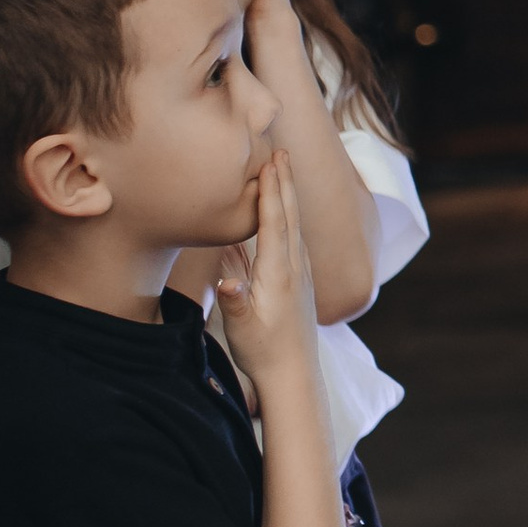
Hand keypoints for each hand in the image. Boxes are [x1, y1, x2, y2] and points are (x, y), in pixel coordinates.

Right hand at [214, 151, 318, 386]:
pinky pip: (294, 240)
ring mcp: (301, 274)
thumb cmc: (263, 351)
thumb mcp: (241, 327)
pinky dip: (290, 218)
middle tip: (281, 150)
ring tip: (283, 172)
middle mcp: (294, 268)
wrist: (294, 376)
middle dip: (285, 182)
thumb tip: (227, 281)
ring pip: (295, 225)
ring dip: (289, 196)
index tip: (270, 160)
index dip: (272, 190)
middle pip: (290, 215)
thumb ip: (234, 301)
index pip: (275, 222)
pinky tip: (286, 214)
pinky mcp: (300, 283)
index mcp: (278, 273)